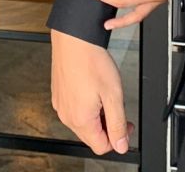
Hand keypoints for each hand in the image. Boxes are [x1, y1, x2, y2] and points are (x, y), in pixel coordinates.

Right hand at [50, 28, 132, 154]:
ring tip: (105, 95)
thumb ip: (117, 124)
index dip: (117, 139)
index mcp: (80, 119)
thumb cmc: (91, 60)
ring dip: (97, 116)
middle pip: (91, 136)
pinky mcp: (58, 94)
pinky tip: (93, 89)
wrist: (73, 38)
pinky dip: (86, 106)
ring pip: (83, 123)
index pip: (101, 146)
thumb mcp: (113, 95)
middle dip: (108, 127)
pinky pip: (74, 109)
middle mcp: (67, 115)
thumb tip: (120, 146)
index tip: (126, 124)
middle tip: (119, 108)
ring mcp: (60, 105)